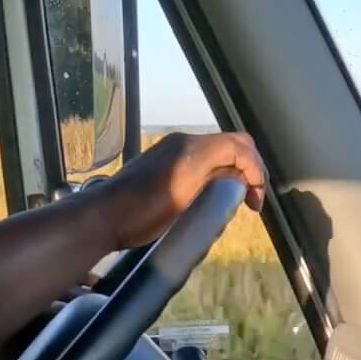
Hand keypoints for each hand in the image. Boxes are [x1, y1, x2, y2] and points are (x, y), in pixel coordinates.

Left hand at [89, 132, 265, 250]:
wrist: (104, 216)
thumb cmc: (143, 211)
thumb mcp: (186, 197)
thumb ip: (218, 179)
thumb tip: (240, 177)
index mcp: (192, 147)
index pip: (240, 146)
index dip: (257, 171)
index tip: (255, 203)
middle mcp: (184, 142)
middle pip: (232, 145)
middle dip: (249, 169)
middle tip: (251, 199)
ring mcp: (172, 151)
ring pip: (217, 152)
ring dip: (234, 171)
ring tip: (236, 198)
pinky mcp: (163, 163)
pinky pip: (201, 159)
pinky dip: (217, 172)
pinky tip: (213, 195)